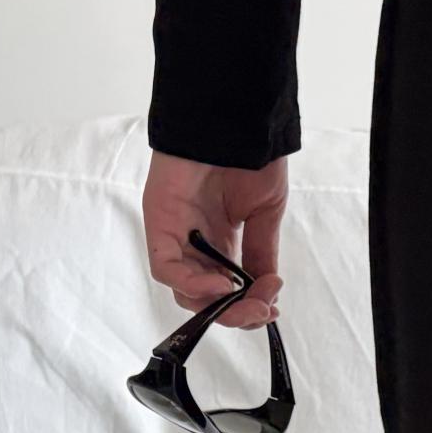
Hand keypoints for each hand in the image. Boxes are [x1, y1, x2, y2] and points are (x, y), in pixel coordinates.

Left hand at [142, 150, 287, 328]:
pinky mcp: (160, 223)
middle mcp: (194, 242)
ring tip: (248, 302)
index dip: (246, 307)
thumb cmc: (250, 156)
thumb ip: (260, 254)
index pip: (225, 290)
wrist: (235, 119)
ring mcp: (174, 233)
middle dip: (236, 313)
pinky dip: (193, 284)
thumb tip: (264, 292)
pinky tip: (222, 285)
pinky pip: (166, 268)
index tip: (272, 308)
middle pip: (204, 297)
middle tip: (263, 310)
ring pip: (184, 290)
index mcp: (219, 240)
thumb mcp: (264, 213)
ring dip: (217, 304)